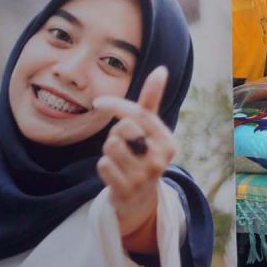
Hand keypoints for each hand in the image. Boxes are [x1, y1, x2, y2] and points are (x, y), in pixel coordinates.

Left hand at [94, 66, 175, 251]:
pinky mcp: (126, 190)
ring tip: (119, 158)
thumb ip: (152, 99)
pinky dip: (103, 166)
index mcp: (168, 142)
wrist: (140, 197)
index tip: (98, 103)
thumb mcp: (150, 128)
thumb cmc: (142, 152)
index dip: (115, 106)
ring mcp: (144, 177)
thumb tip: (161, 69)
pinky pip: (103, 165)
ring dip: (108, 150)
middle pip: (122, 129)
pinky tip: (114, 172)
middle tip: (122, 144)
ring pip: (110, 147)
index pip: (138, 114)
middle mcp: (160, 160)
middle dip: (115, 133)